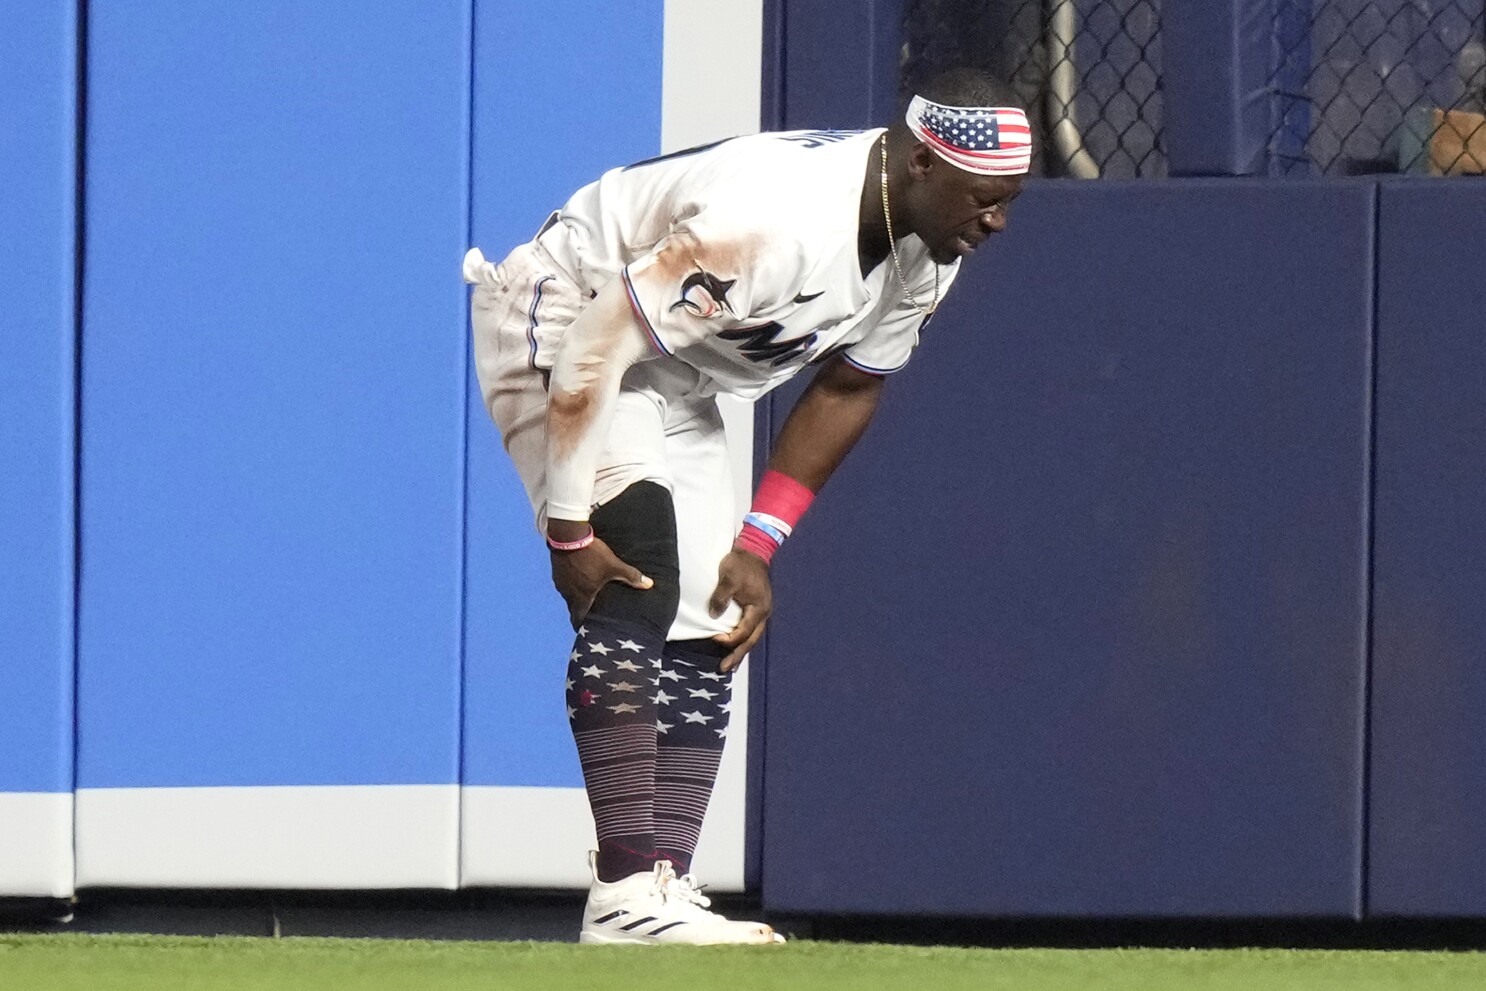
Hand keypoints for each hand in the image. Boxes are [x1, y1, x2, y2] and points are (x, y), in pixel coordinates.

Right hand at [549, 537, 652, 627]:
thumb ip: (630, 576)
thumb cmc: (591, 554)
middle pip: (574, 608)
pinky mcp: (557, 570)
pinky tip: (579, 576)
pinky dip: (572, 583)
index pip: (578, 620)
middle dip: (582, 611)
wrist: (568, 535)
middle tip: (592, 612)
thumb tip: (649, 584)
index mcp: (581, 597)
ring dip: (577, 596)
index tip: (586, 631)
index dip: (582, 627)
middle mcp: (568, 593)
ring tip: (587, 593)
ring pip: (568, 595)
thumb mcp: (613, 565)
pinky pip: (564, 582)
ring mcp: (560, 582)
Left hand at [708, 549, 772, 672]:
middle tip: (724, 669)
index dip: (728, 639)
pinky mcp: (756, 608)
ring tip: (731, 664)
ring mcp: (760, 611)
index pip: (743, 631)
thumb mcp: (729, 578)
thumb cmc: (741, 564)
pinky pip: (749, 629)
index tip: (714, 638)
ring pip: (751, 637)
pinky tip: (736, 645)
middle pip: (750, 641)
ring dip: (740, 651)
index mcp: (758, 609)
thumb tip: (713, 616)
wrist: (753, 551)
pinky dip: (742, 640)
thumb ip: (721, 597)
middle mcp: (762, 614)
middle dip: (737, 655)